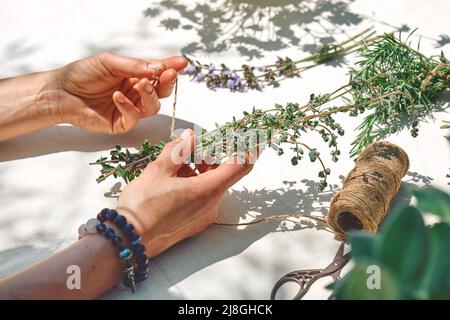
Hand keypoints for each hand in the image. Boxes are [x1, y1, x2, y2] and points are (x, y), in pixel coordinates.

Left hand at [55, 52, 187, 133]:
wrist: (61, 93)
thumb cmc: (82, 74)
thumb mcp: (110, 62)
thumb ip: (135, 66)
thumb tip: (159, 67)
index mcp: (134, 75)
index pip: (157, 72)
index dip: (170, 68)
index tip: (182, 63)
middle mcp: (136, 92)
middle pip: (161, 91)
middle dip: (166, 83)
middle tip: (167, 75)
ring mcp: (130, 109)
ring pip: (153, 106)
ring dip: (150, 95)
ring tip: (141, 85)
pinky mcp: (122, 123)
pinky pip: (134, 117)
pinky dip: (128, 106)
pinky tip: (117, 96)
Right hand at [116, 129, 253, 255]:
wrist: (128, 242)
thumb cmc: (142, 206)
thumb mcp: (157, 170)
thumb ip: (178, 150)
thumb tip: (191, 137)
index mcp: (207, 191)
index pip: (240, 166)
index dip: (246, 148)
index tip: (245, 136)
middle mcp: (211, 206)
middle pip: (223, 174)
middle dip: (211, 157)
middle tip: (190, 147)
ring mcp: (204, 217)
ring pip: (211, 186)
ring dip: (200, 170)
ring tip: (174, 165)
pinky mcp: (195, 224)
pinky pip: (203, 199)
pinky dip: (194, 185)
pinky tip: (173, 181)